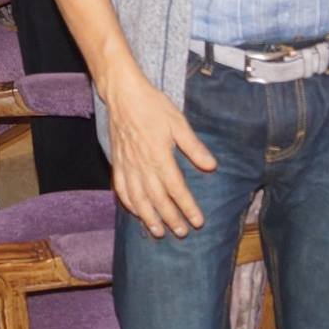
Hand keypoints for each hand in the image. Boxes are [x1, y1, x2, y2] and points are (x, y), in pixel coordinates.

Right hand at [100, 64, 216, 238]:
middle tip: (182, 233)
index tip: (198, 221)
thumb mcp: (178, 123)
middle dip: (171, 219)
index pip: (176, 189)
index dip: (188, 207)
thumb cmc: (153, 106)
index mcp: (159, 156)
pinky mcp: (117, 163)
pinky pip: (121, 189)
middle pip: (157, 199)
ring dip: (149, 218)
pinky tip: (135, 212)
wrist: (123, 95)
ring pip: (138, 199)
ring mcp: (127, 166)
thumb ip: (194, 147)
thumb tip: (211, 167)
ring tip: (159, 232)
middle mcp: (142, 166)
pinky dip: (128, 204)